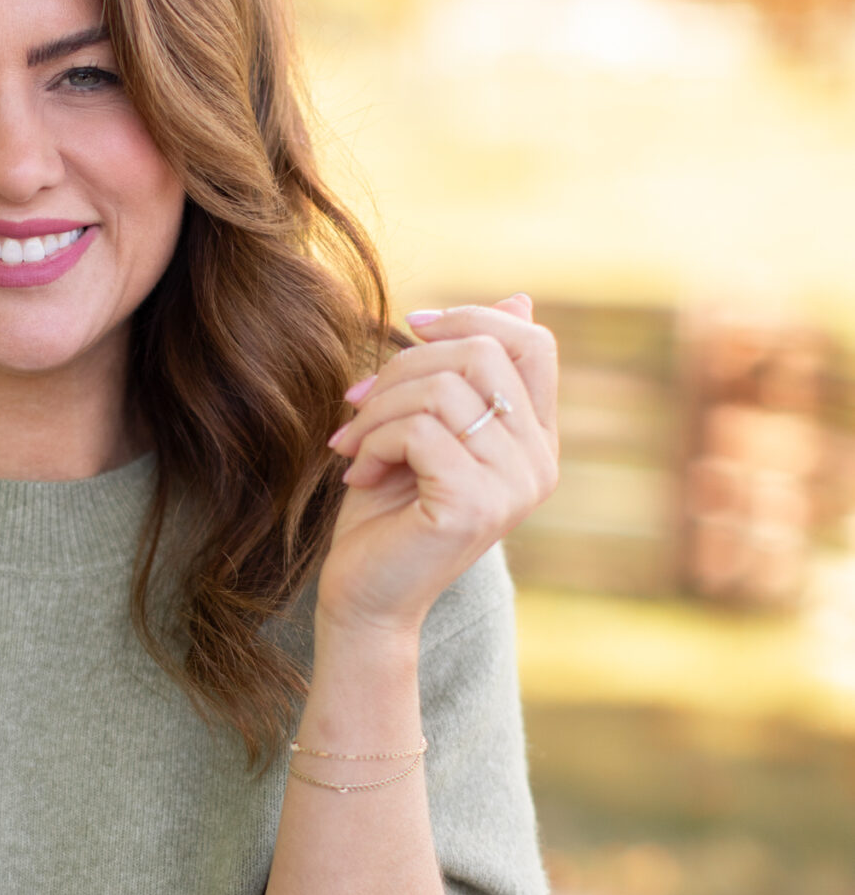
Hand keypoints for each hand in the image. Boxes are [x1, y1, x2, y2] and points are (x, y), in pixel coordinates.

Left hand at [316, 294, 558, 638]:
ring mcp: (514, 486)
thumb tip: (520, 297)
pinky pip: (421, 431)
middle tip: (359, 404)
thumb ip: (465, 372)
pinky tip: (359, 472)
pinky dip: (375, 441)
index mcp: (536, 439)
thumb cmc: (387, 511)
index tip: (410, 326)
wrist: (364, 596)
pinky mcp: (475, 505)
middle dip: (404, 365)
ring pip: (443, 389)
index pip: (535, 343)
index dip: (472, 317)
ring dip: (379, 409)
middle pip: (483, 353)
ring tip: (354, 444)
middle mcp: (539, 463)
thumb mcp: (426, 425)